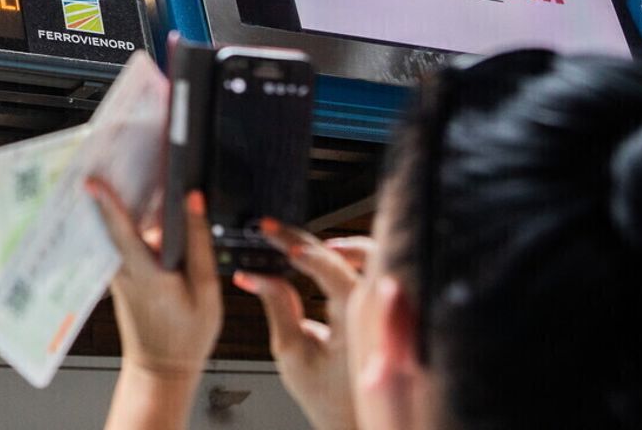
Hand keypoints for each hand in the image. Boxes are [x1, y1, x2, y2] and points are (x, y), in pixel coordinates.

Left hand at [87, 180, 222, 376]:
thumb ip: (198, 244)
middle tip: (116, 156)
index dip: (107, 204)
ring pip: (117, 230)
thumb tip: (194, 201)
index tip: (93, 180)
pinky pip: (121, 240)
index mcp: (146, 274)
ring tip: (131, 170)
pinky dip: (127, 221)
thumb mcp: (206, 290)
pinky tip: (141, 205)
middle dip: (113, 189)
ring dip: (121, 203)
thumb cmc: (187, 335)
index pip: (121, 231)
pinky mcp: (119, 274)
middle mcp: (124, 271)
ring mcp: (117, 273)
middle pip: (114, 222)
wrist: (161, 368)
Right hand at [235, 222, 371, 429]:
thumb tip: (255, 276)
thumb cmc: (328, 398)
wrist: (354, 422)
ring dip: (338, 245)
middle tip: (273, 230)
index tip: (275, 239)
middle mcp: (378, 308)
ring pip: (374, 255)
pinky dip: (352, 258)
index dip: (302, 249)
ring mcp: (386, 308)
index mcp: (357, 318)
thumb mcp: (292, 354)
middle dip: (309, 238)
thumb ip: (277, 307)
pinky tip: (327, 260)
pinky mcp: (384, 311)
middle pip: (354, 251)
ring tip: (300, 246)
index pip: (331, 268)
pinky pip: (375, 270)